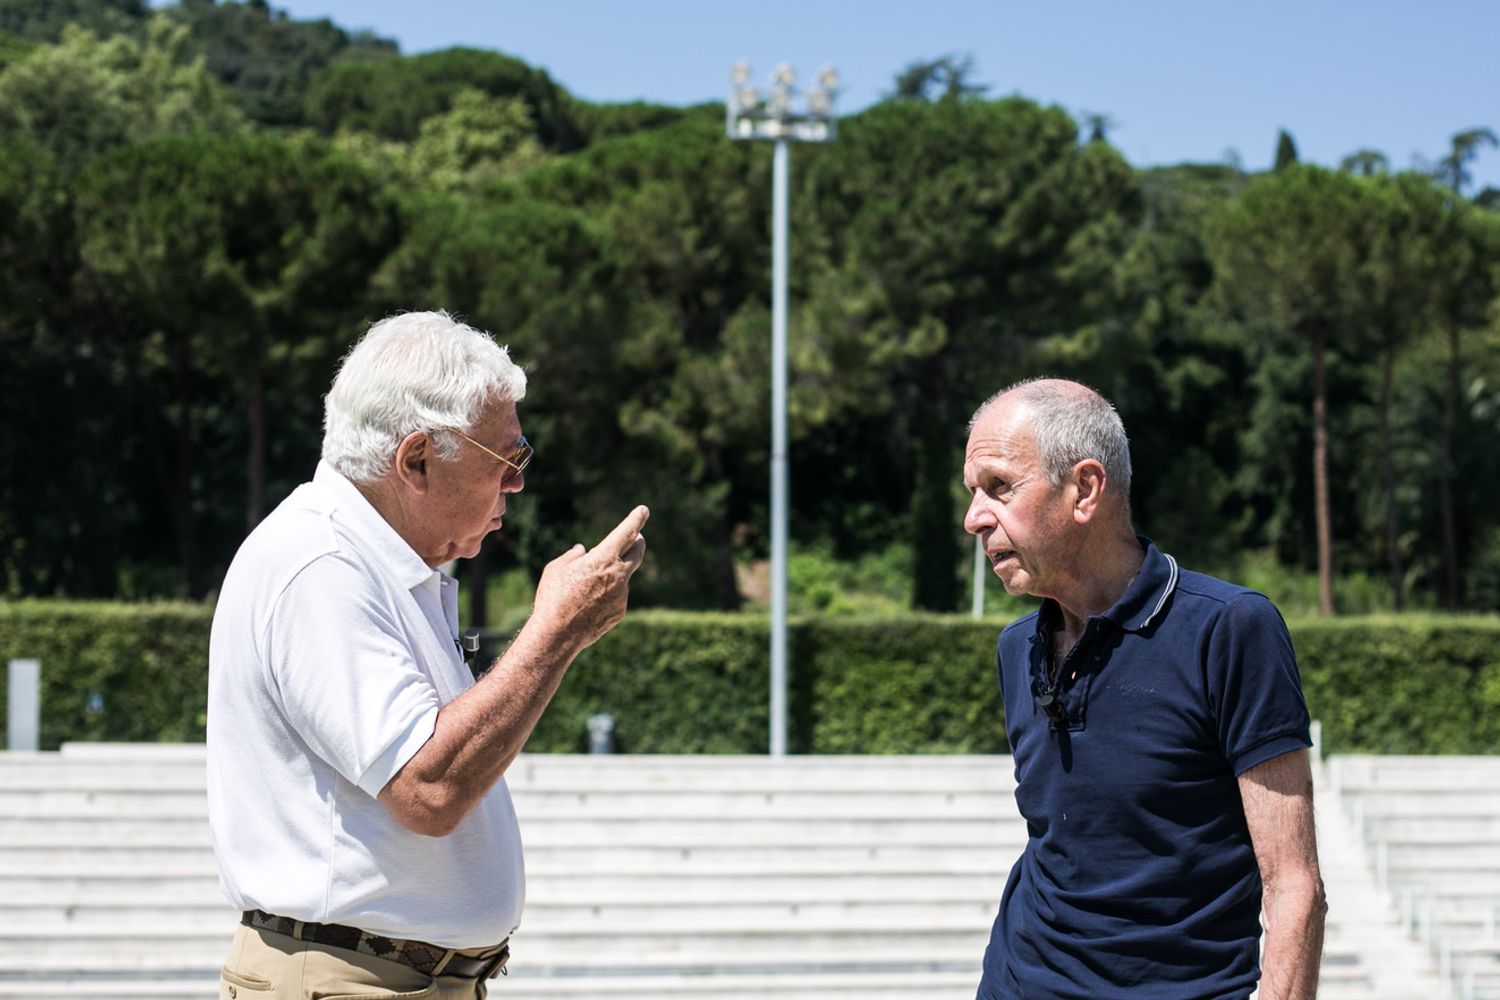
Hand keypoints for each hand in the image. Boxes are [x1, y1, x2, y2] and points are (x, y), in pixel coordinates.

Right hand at [530, 505, 648, 651]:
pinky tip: (588, 604)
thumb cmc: (553, 597)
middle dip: (638, 542)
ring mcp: (622, 594)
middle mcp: (619, 574)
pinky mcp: (621, 610)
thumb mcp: (556, 568)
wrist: (558, 634)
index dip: (636, 519)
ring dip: (613, 574)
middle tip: (637, 537)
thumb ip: (573, 556)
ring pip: (623, 577)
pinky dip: (608, 594)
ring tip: (587, 586)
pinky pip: (617, 596)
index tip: (643, 510)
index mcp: (603, 558)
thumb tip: (582, 550)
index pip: (627, 532)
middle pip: (637, 552)